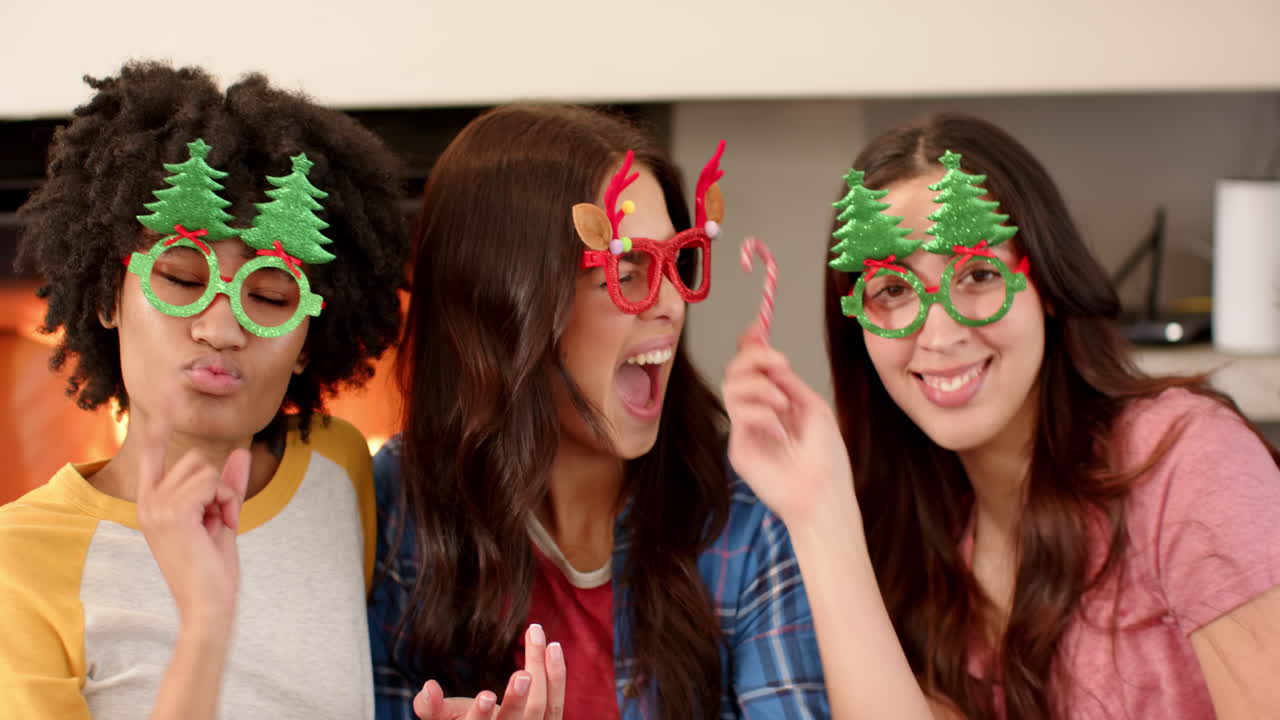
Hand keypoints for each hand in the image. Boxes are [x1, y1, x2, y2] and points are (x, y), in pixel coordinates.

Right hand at [135, 413, 250, 626]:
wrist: (208, 604)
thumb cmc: (213, 568)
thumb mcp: (222, 518)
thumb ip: (227, 485)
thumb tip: (239, 451)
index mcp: (151, 503)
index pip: (155, 455)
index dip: (161, 424)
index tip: (165, 392)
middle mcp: (147, 502)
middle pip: (195, 460)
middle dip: (219, 486)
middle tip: (218, 521)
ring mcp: (156, 506)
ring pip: (206, 470)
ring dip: (224, 496)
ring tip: (217, 527)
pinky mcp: (172, 511)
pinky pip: (212, 482)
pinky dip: (225, 502)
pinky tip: (218, 527)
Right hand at [413, 624, 565, 719]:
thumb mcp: (444, 719)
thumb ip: (431, 707)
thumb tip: (428, 687)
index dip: (481, 715)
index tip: (486, 695)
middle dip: (518, 700)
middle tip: (523, 675)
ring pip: (541, 708)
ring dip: (544, 674)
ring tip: (536, 636)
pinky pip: (556, 702)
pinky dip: (556, 675)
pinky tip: (553, 647)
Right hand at [722, 329, 856, 527]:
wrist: (823, 492)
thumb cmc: (826, 457)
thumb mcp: (813, 407)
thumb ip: (787, 381)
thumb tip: (770, 356)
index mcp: (778, 400)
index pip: (754, 366)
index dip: (751, 345)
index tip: (757, 328)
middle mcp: (758, 411)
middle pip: (736, 369)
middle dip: (753, 357)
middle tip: (778, 363)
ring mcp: (745, 428)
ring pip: (730, 386)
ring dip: (759, 386)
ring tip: (783, 404)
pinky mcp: (737, 445)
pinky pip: (737, 413)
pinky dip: (760, 413)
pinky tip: (779, 431)